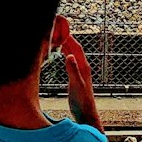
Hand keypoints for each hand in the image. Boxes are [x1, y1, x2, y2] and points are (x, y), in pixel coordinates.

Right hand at [57, 17, 102, 132]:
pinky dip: (64, 53)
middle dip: (66, 38)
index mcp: (83, 67)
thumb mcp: (77, 86)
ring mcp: (80, 71)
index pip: (76, 47)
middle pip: (74, 48)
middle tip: (55, 28)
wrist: (86, 114)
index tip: (60, 28)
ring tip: (55, 37)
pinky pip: (70, 60)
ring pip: (72, 53)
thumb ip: (73, 71)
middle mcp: (83, 67)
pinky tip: (59, 52)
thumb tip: (69, 56)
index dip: (69, 37)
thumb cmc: (82, 102)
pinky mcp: (76, 76)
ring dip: (65, 44)